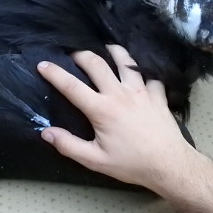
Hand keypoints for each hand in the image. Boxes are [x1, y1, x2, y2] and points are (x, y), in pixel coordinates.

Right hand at [37, 45, 194, 188]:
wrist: (169, 165)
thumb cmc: (131, 164)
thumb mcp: (95, 160)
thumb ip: (69, 145)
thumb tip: (46, 132)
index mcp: (101, 109)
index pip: (72, 86)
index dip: (54, 73)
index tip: (42, 64)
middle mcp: (120, 94)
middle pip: (97, 64)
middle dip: (81, 54)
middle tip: (73, 54)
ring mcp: (141, 91)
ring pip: (125, 61)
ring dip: (113, 51)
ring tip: (105, 48)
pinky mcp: (157, 94)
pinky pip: (149, 74)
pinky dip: (142, 68)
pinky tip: (138, 69)